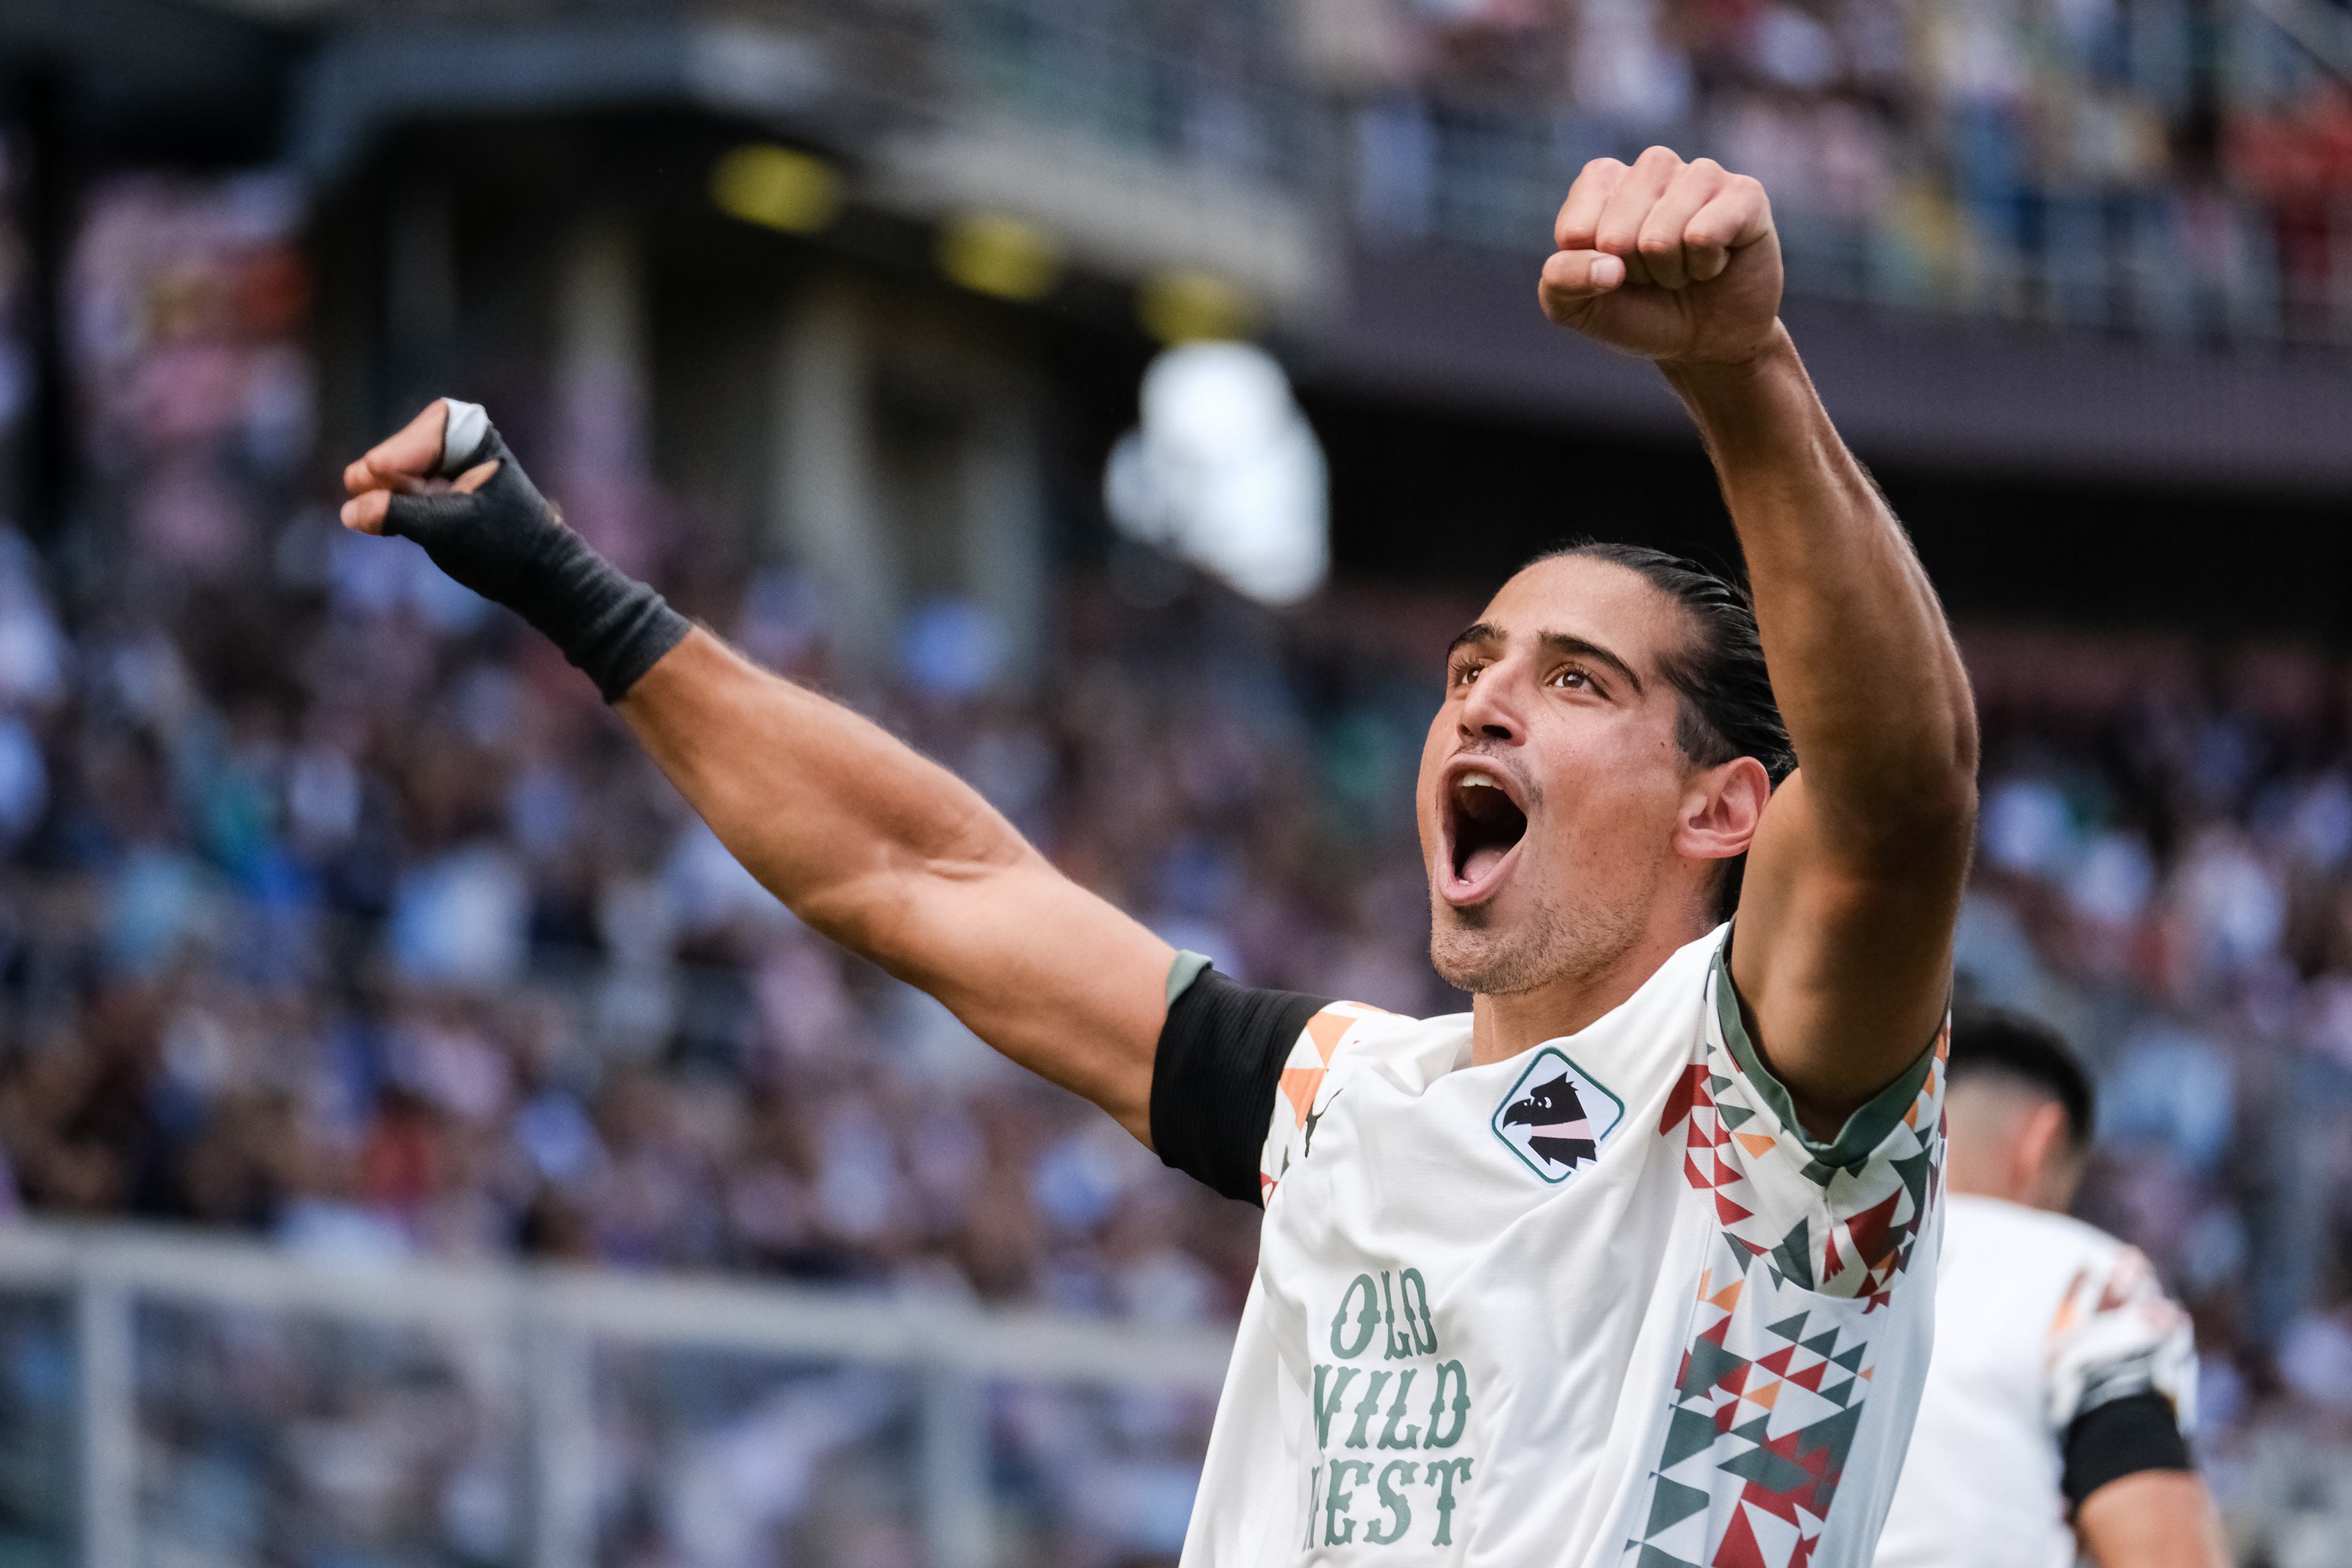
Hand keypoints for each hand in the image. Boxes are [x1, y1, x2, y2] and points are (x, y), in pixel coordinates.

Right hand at [335, 399, 576, 612]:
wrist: (536, 576)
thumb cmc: (504, 546)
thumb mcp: (448, 529)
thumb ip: (400, 515)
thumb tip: (351, 512)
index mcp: (477, 438)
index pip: (427, 431)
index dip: (398, 450)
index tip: (376, 472)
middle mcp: (462, 446)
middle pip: (405, 447)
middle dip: (387, 470)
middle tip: (358, 487)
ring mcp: (448, 469)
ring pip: (399, 469)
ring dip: (384, 487)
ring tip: (363, 504)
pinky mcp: (438, 493)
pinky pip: (403, 488)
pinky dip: (391, 501)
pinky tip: (373, 515)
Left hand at [1538, 147, 1783, 367]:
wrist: (1705, 343)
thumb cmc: (1638, 313)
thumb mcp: (1576, 307)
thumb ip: (1560, 281)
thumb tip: (1608, 265)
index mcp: (1603, 180)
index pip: (1575, 229)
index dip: (1592, 270)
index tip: (1613, 273)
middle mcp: (1653, 166)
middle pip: (1616, 235)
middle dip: (1634, 274)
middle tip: (1656, 275)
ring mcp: (1701, 174)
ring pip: (1660, 236)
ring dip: (1670, 272)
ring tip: (1685, 268)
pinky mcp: (1744, 194)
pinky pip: (1705, 234)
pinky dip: (1705, 266)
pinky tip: (1716, 262)